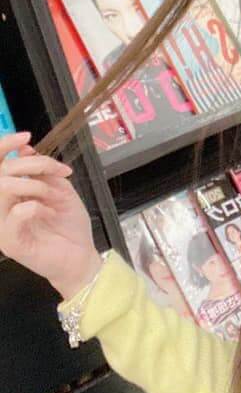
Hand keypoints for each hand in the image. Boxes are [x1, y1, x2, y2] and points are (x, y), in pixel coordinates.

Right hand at [0, 132, 102, 299]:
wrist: (80, 255)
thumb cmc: (68, 225)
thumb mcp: (60, 189)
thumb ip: (43, 171)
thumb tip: (26, 148)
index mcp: (11, 193)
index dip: (5, 146)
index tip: (26, 138)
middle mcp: (2, 207)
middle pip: (2, 172)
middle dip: (33, 164)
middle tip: (57, 171)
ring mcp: (3, 225)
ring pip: (4, 189)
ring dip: (36, 185)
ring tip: (55, 195)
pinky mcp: (10, 242)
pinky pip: (14, 214)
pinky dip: (35, 205)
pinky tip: (48, 211)